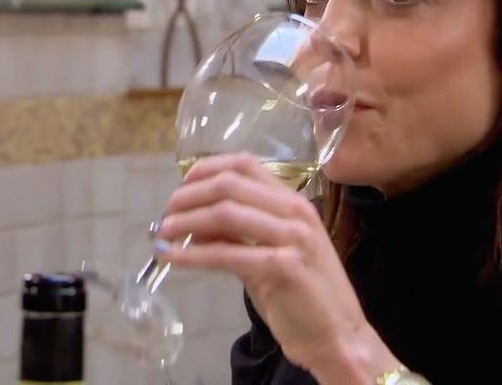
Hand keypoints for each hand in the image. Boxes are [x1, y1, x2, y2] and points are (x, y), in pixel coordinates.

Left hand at [156, 153, 397, 381]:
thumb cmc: (304, 297)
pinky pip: (226, 254)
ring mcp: (292, 238)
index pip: (246, 165)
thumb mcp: (270, 254)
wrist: (338, 336)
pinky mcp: (282, 267)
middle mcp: (296, 213)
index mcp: (295, 203)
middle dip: (189, 195)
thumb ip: (239, 236)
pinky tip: (172, 257)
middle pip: (231, 184)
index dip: (207, 169)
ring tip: (162, 232)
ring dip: (186, 221)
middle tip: (166, 212)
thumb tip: (194, 225)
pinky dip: (192, 254)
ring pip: (226, 213)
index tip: (182, 184)